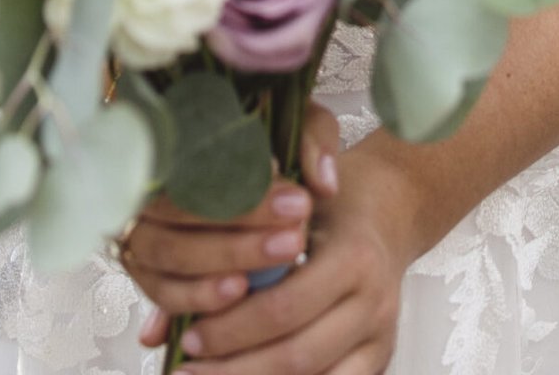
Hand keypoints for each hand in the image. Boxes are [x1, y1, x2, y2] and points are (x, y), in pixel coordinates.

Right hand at [124, 103, 341, 354]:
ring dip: (218, 270)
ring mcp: (143, 231)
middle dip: (238, 239)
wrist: (263, 165)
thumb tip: (324, 183)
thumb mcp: (297, 124)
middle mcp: (148, 186)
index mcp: (178, 141)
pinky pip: (162, 291)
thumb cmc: (274, 141)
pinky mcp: (149, 270)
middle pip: (179, 219)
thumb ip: (312, 142)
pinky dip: (195, 298)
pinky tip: (236, 295)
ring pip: (168, 259)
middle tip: (294, 242)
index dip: (245, 194)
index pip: (198, 171)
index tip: (298, 204)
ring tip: (264, 275)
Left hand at [152, 137, 420, 373]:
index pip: (285, 308)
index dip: (232, 329)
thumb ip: (240, 251)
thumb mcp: (291, 208)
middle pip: (297, 357)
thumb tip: (165, 318)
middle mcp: (375, 303)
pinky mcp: (380, 358)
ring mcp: (381, 336)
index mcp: (354, 257)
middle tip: (189, 369)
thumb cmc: (336, 200)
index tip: (190, 336)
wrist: (393, 207)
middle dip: (236, 369)